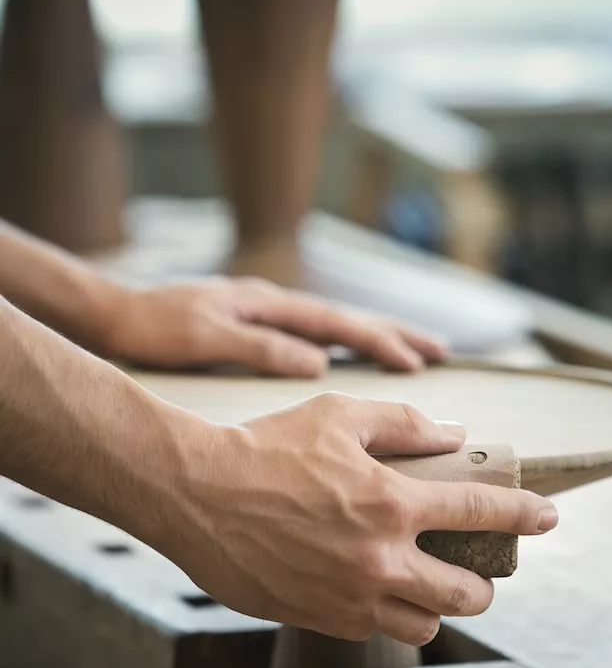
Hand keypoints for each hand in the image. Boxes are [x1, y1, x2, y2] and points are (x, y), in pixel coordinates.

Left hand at [104, 277, 446, 374]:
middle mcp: (275, 303)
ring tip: (414, 352)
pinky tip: (354, 355)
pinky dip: (344, 342)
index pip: (337, 323)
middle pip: (348, 316)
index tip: (418, 361)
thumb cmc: (155, 327)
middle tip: (440, 350)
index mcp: (268, 304)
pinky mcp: (258, 324)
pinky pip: (315, 332)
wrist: (116, 315)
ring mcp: (268, 312)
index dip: (381, 342)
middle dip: (396, 333)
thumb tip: (319, 364)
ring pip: (334, 323)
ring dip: (376, 336)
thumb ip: (263, 349)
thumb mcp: (207, 338)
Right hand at [162, 394, 557, 643]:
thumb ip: (402, 424)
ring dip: (436, 605)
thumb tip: (452, 436)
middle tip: (475, 567)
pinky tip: (373, 588)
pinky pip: (375, 630)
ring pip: (425, 624)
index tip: (549, 517)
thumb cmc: (265, 447)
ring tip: (424, 582)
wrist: (196, 494)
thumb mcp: (336, 415)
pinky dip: (387, 614)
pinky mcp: (319, 619)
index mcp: (390, 503)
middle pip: (467, 592)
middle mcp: (379, 560)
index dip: (524, 514)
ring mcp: (350, 597)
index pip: (480, 513)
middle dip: (483, 581)